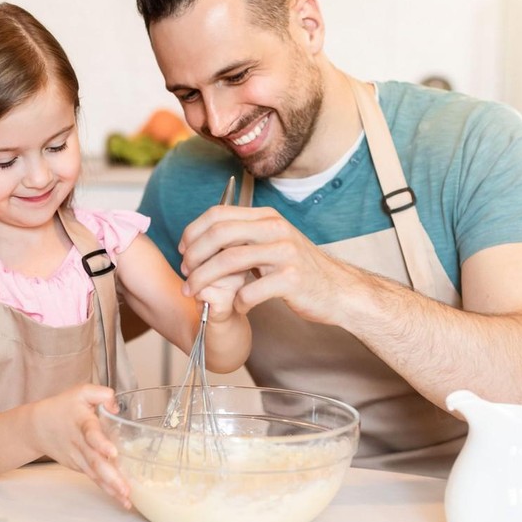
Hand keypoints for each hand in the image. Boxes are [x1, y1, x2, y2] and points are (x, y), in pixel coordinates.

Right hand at [33, 384, 130, 508]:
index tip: (113, 453)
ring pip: (95, 474)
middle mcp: (80, 444)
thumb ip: (102, 394)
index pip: (91, 434)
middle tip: (125, 489)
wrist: (38, 427)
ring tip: (126, 499)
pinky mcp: (78, 467)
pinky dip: (107, 489)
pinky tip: (120, 498)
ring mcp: (78, 458)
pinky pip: (94, 478)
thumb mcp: (81, 392)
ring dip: (111, 488)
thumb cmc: (63, 407)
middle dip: (111, 477)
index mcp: (82, 423)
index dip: (101, 443)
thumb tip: (117, 408)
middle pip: (94, 462)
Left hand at [179, 206, 355, 326]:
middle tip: (184, 274)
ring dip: (204, 279)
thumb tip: (207, 237)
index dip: (193, 231)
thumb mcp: (274, 242)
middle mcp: (275, 229)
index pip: (218, 214)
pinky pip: (250, 290)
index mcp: (266, 217)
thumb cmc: (301, 269)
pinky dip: (236, 302)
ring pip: (229, 261)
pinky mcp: (291, 279)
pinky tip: (236, 308)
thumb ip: (246, 236)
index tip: (182, 250)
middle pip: (219, 235)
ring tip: (194, 293)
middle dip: (194, 256)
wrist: (339, 290)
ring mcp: (285, 253)